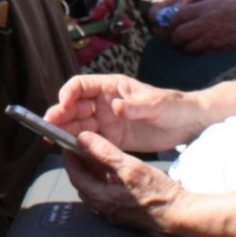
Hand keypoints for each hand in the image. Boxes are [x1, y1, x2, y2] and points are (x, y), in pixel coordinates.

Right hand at [48, 73, 203, 152]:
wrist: (187, 124)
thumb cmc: (173, 106)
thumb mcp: (157, 104)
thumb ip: (136, 106)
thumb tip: (116, 106)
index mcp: (112, 87)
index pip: (81, 86)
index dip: (68, 93)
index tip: (62, 104)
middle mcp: (104, 102)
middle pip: (74, 106)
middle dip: (60, 115)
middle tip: (48, 126)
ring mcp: (107, 120)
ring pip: (79, 124)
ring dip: (65, 130)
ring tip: (53, 139)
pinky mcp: (112, 138)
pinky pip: (90, 140)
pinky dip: (79, 145)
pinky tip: (69, 150)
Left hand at [61, 138, 183, 230]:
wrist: (181, 213)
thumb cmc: (159, 195)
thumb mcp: (131, 167)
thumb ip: (105, 153)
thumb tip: (84, 140)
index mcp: (102, 199)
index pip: (75, 176)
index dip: (70, 158)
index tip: (68, 144)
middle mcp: (105, 208)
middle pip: (83, 183)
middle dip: (80, 164)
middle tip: (80, 147)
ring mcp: (115, 211)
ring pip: (96, 188)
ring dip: (93, 171)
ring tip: (96, 154)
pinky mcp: (125, 212)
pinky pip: (108, 193)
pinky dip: (106, 179)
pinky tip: (114, 170)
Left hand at [167, 0, 235, 51]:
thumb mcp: (217, 1)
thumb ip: (200, 9)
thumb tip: (183, 16)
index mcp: (203, 8)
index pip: (176, 16)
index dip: (170, 22)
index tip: (170, 25)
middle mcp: (204, 22)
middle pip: (178, 34)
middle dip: (174, 38)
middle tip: (176, 38)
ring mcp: (212, 36)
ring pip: (188, 46)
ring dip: (185, 47)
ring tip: (187, 45)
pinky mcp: (220, 47)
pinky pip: (202, 53)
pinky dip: (198, 52)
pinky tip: (200, 49)